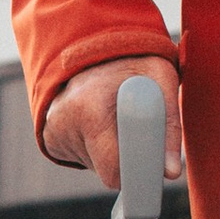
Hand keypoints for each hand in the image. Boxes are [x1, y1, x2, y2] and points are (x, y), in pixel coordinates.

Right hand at [43, 54, 184, 189]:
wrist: (94, 45)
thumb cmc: (132, 61)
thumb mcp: (160, 78)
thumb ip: (169, 123)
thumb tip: (170, 171)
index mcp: (89, 107)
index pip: (113, 168)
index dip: (136, 173)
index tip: (152, 173)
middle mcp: (63, 121)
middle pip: (105, 171)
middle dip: (127, 162)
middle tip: (141, 136)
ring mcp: (52, 131)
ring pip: (96, 166)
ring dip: (113, 153)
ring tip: (117, 120)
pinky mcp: (49, 137)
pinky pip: (82, 158)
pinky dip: (97, 150)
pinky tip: (101, 123)